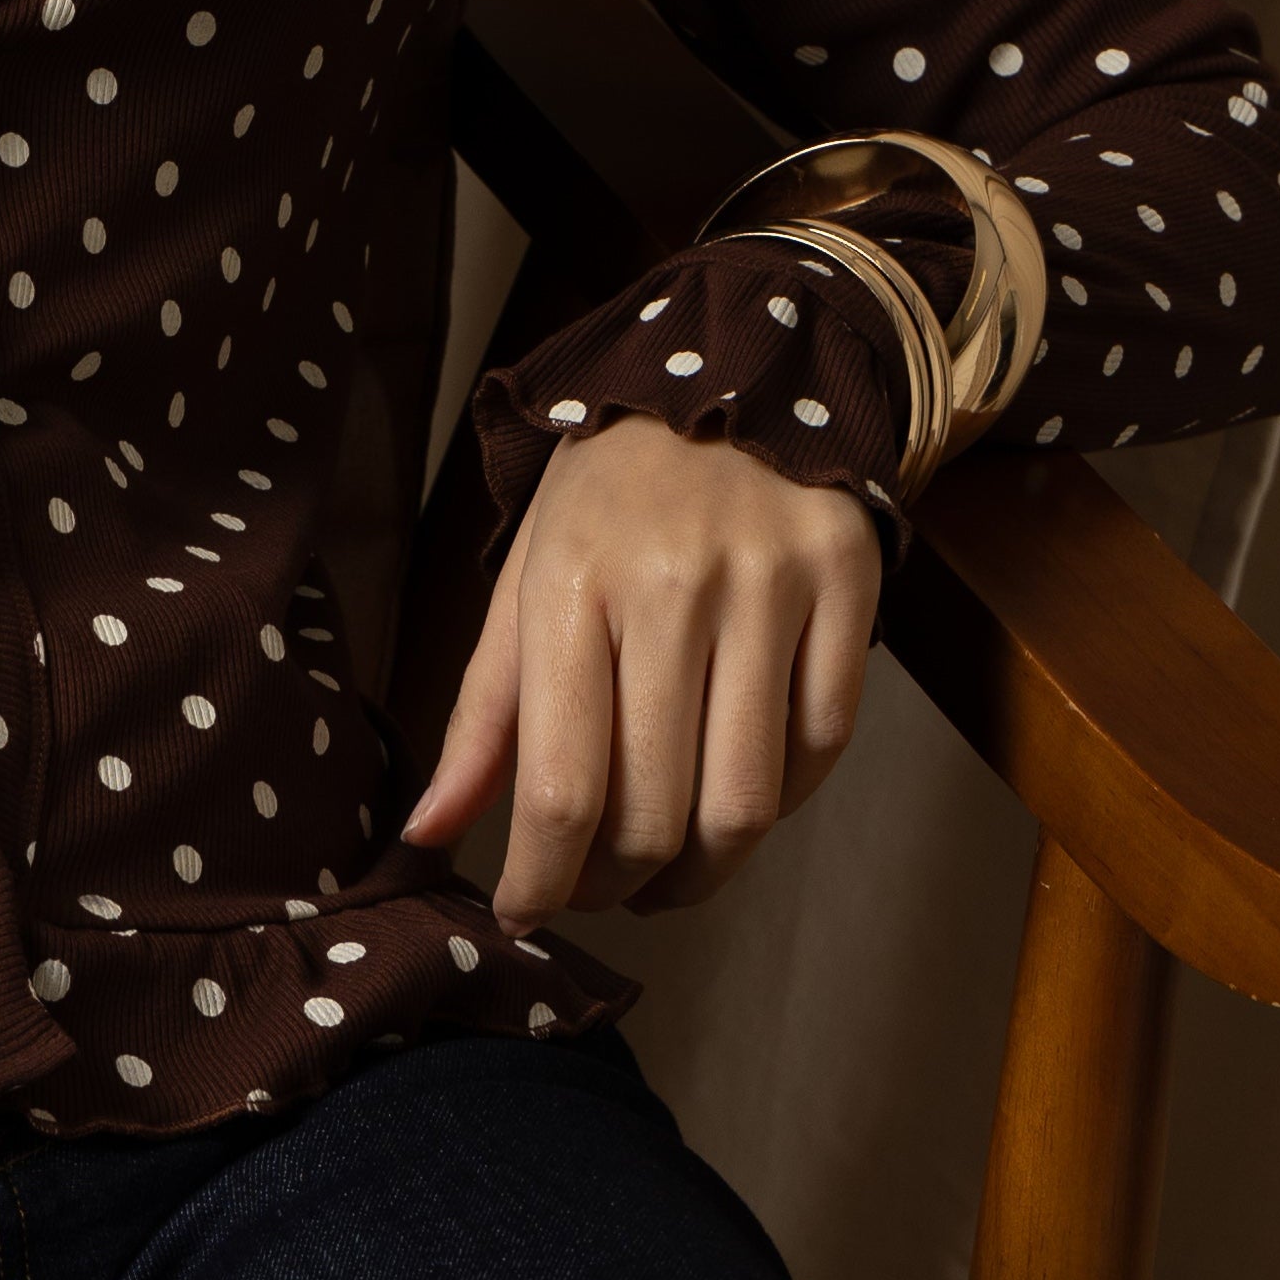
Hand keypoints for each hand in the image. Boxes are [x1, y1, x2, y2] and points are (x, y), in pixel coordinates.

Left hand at [402, 413, 877, 923]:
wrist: (733, 367)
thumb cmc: (609, 495)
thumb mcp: (527, 580)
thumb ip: (484, 715)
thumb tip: (430, 835)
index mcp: (570, 585)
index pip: (559, 788)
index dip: (542, 881)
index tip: (525, 911)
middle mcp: (673, 587)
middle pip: (656, 813)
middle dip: (617, 887)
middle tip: (598, 893)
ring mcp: (772, 587)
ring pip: (748, 801)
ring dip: (701, 873)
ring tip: (666, 877)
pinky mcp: (849, 585)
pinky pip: (823, 746)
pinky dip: (782, 801)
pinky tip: (736, 796)